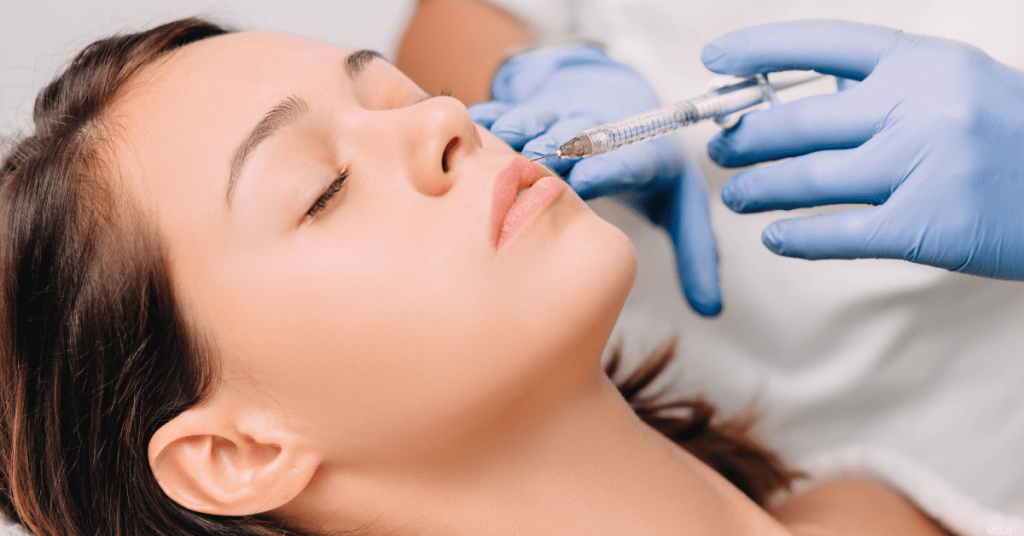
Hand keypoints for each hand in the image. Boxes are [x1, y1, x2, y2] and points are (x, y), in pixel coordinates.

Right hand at [470, 46, 721, 315]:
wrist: (625, 105)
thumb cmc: (654, 173)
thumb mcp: (684, 209)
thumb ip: (696, 257)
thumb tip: (713, 311)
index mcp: (645, 158)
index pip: (628, 162)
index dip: (609, 169)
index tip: (590, 180)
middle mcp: (605, 134)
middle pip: (583, 137)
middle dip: (563, 148)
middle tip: (539, 161)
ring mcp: (568, 118)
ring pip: (547, 118)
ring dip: (527, 128)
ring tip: (507, 139)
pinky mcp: (538, 110)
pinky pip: (512, 110)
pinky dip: (494, 117)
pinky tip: (476, 124)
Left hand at [703, 20, 1023, 279]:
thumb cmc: (1012, 134)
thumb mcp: (959, 83)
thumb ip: (889, 84)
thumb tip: (812, 94)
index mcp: (924, 63)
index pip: (823, 45)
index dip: (759, 49)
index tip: (713, 58)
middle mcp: (918, 109)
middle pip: (800, 122)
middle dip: (745, 138)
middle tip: (720, 150)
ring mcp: (919, 168)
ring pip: (808, 179)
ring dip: (757, 188)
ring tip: (734, 194)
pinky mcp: (923, 227)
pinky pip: (838, 233)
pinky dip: (796, 237)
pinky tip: (773, 236)